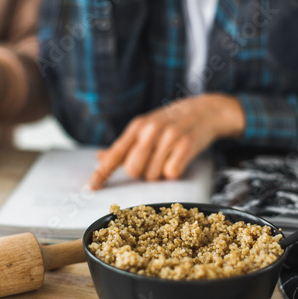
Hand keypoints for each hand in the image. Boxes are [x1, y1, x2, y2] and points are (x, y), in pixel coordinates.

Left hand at [89, 93, 244, 188]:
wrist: (206, 110)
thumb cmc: (173, 122)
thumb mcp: (146, 127)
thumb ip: (124, 146)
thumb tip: (99, 158)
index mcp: (137, 127)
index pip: (115, 154)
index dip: (101, 173)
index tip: (90, 188)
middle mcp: (150, 130)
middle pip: (133, 170)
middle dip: (143, 173)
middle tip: (155, 161)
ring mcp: (168, 137)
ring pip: (153, 175)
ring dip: (161, 173)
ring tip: (170, 157)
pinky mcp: (186, 145)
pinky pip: (171, 173)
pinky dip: (175, 172)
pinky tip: (180, 158)